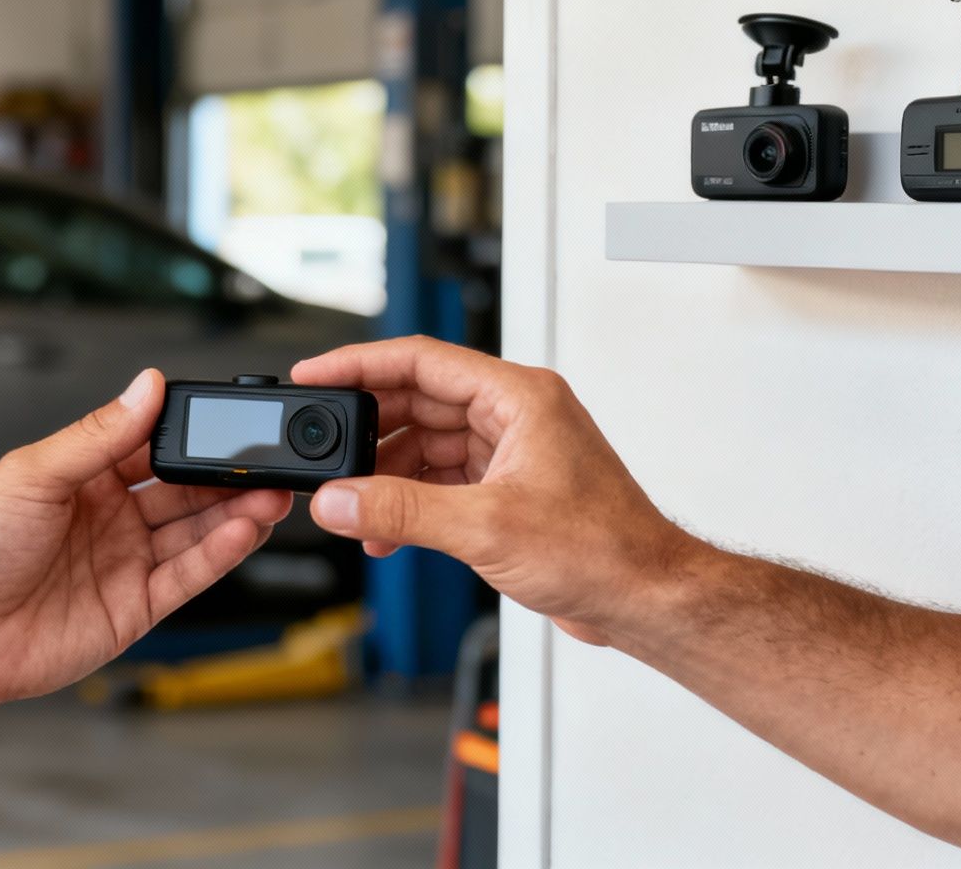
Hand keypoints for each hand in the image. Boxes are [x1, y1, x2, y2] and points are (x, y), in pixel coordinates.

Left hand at [0, 369, 292, 711]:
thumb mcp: (32, 475)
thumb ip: (97, 436)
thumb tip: (144, 387)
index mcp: (83, 476)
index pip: (151, 444)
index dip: (190, 432)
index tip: (229, 416)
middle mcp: (110, 517)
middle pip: (185, 489)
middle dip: (229, 474)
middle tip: (268, 458)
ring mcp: (126, 563)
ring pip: (196, 531)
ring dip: (237, 512)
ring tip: (273, 494)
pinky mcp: (135, 608)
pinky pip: (188, 577)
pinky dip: (220, 555)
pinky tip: (244, 531)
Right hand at [294, 337, 691, 645]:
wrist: (646, 598)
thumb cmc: (604, 550)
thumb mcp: (486, 527)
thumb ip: (402, 512)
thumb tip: (340, 501)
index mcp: (519, 397)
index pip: (421, 361)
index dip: (360, 365)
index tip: (315, 374)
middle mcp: (516, 415)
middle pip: (419, 401)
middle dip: (369, 430)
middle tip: (323, 452)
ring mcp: (513, 452)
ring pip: (428, 445)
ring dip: (387, 476)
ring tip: (353, 507)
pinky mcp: (509, 490)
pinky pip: (443, 480)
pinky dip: (410, 502)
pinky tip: (385, 532)